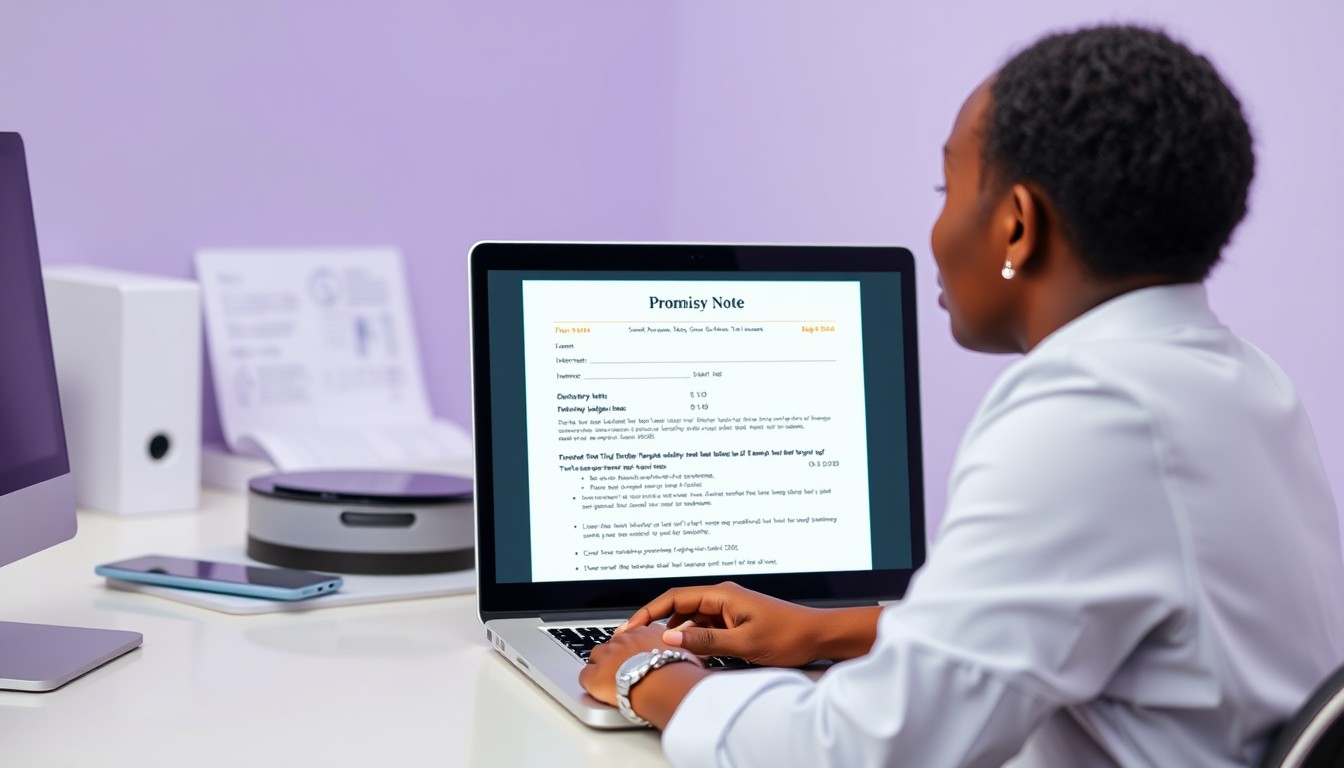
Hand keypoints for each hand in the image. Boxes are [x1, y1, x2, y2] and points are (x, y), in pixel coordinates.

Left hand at [578, 625, 706, 727]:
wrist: (665, 684)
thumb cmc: (681, 673)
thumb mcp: (689, 654)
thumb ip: (685, 652)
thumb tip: (697, 660)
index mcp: (646, 632)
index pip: (633, 635)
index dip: (633, 648)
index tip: (637, 657)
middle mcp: (624, 639)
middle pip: (612, 644)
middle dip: (616, 657)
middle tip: (625, 673)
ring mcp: (607, 655)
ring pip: (595, 657)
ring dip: (602, 668)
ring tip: (612, 682)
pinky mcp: (594, 675)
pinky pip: (584, 676)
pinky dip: (590, 684)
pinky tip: (600, 693)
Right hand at [617, 581, 880, 666]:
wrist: (818, 635)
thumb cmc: (789, 635)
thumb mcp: (744, 642)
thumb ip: (705, 640)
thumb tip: (670, 636)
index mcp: (722, 595)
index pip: (674, 597)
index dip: (647, 611)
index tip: (629, 626)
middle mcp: (723, 597)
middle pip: (678, 605)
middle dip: (654, 620)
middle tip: (634, 640)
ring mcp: (728, 608)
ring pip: (690, 617)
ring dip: (674, 631)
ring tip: (657, 648)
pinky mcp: (734, 620)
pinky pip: (704, 625)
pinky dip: (691, 636)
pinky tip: (686, 651)